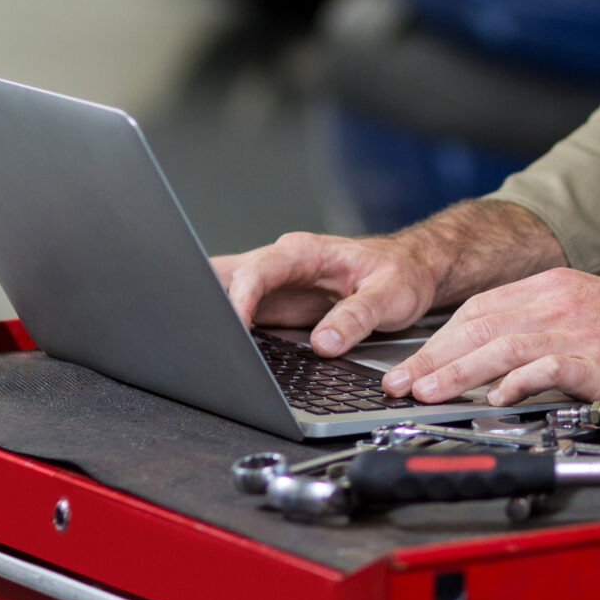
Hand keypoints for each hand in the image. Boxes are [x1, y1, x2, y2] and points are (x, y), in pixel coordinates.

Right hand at [211, 199, 565, 357]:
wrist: (411, 269)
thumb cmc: (402, 274)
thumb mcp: (391, 295)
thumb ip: (358, 316)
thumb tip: (324, 342)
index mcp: (305, 252)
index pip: (259, 270)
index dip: (240, 297)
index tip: (232, 324)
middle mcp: (282, 265)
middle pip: (228, 275)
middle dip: (204, 299)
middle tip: (188, 330)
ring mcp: (274, 286)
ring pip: (224, 291)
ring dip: (206, 313)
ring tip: (190, 341)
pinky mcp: (274, 307)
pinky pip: (237, 313)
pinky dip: (222, 328)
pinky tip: (212, 346)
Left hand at [384, 254, 599, 405]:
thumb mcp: (591, 315)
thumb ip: (543, 333)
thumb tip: (495, 368)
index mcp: (555, 287)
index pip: (480, 308)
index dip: (440, 338)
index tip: (412, 364)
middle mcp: (561, 300)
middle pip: (480, 324)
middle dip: (434, 356)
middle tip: (401, 383)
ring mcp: (579, 327)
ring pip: (502, 344)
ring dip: (458, 371)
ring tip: (427, 392)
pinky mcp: (599, 357)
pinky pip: (546, 366)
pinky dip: (515, 382)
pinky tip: (494, 399)